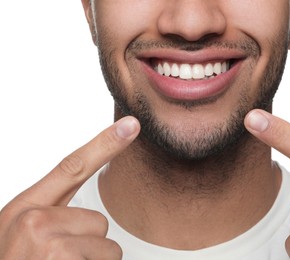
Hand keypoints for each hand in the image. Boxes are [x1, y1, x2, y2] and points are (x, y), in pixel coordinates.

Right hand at [0, 116, 139, 258]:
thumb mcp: (22, 239)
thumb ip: (54, 217)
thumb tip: (90, 216)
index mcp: (24, 209)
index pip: (72, 166)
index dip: (105, 144)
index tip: (131, 125)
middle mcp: (34, 221)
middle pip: (99, 221)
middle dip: (88, 246)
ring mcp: (48, 244)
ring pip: (107, 247)